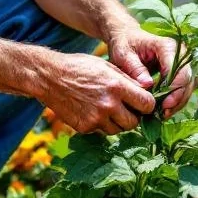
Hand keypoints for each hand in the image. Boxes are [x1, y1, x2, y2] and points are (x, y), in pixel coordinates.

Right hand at [38, 52, 155, 134]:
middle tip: (127, 109)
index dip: (147, 105)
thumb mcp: (107, 66)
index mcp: (117, 86)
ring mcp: (96, 118)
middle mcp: (108, 105)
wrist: (50, 77)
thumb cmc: (80, 67)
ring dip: (118, 122)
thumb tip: (146, 92)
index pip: (147, 104)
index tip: (143, 103)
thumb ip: (127, 81)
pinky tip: (93, 111)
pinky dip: (101, 124)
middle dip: (134, 117)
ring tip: (109, 109)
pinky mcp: (85, 128)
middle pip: (134, 122)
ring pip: (119, 130)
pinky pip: (102, 131)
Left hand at [107, 26, 193, 119]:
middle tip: (163, 114)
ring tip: (163, 115)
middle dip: (177, 100)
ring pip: (188, 86)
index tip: (163, 105)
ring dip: (178, 102)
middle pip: (187, 80)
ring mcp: (181, 62)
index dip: (174, 90)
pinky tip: (163, 109)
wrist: (127, 37)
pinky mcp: (179, 71)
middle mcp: (179, 53)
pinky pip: (183, 88)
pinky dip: (175, 100)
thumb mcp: (124, 55)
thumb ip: (136, 69)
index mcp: (166, 47)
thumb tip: (148, 85)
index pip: (179, 70)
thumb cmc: (124, 44)